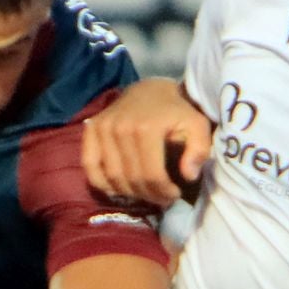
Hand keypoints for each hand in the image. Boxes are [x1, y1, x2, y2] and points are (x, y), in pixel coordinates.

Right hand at [81, 79, 212, 206]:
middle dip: (149, 195)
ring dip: (130, 193)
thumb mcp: (197, 125)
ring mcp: (102, 128)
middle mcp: (120, 128)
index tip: (174, 195)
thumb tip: (188, 176)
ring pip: (112, 178)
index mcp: (146, 128)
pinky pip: (90, 167)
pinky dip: (102, 183)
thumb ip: (199, 149)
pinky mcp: (91, 129)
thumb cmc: (177, 111)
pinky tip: (119, 188)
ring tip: (145, 193)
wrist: (151, 89)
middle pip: (131, 179)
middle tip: (161, 198)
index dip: (163, 193)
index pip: (151, 175)